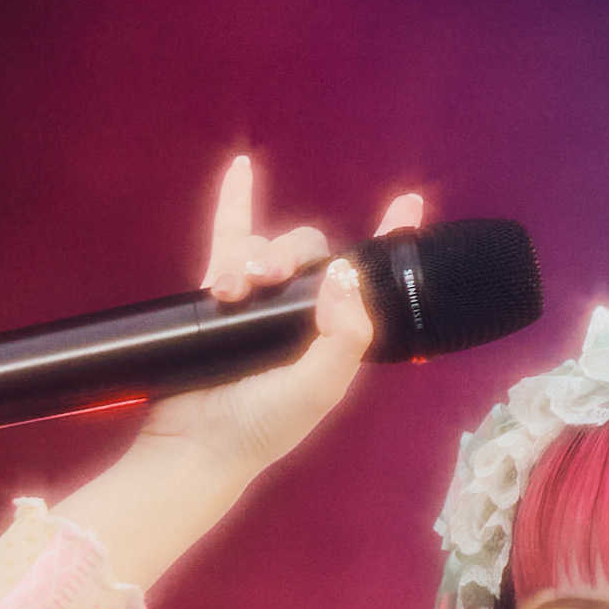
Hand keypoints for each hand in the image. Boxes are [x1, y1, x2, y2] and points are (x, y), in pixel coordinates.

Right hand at [133, 153, 427, 479]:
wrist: (198, 441)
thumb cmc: (264, 426)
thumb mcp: (319, 388)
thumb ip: (344, 336)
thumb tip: (345, 275)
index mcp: (335, 334)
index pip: (370, 281)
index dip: (390, 243)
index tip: (410, 204)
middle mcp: (302, 313)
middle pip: (313, 254)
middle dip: (291, 257)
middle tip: (265, 280)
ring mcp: (259, 301)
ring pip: (269, 249)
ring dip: (254, 256)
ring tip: (231, 287)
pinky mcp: (217, 295)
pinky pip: (229, 236)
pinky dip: (234, 201)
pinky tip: (242, 166)